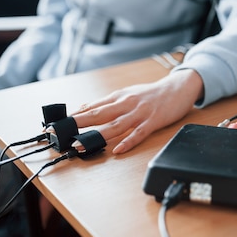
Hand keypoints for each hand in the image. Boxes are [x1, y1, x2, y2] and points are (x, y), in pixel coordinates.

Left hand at [71, 69, 202, 153]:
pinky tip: (118, 150)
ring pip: (116, 125)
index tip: (58, 125)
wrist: (179, 87)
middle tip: (62, 134)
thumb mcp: (127, 93)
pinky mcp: (154, 121)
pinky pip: (139, 133)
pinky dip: (128, 142)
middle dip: (79, 124)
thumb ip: (106, 102)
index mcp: (119, 97)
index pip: (92, 107)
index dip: (75, 116)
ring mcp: (140, 113)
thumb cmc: (152, 93)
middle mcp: (127, 103)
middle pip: (99, 114)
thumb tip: (83, 107)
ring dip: (97, 135)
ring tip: (81, 144)